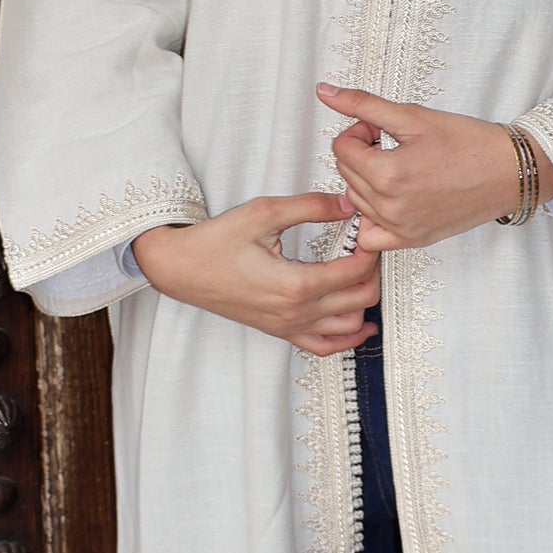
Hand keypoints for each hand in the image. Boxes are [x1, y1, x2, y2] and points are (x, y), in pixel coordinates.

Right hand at [131, 193, 378, 355]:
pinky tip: (360, 323)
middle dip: (372, 271)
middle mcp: (296, 313)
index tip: (365, 230)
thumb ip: (310, 207)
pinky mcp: (281, 332)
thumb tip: (346, 205)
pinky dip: (348, 338)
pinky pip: (326, 347)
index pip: (356, 271)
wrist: (181, 269)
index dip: (370, 248)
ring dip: (365, 301)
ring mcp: (289, 327)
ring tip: (361, 274)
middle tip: (366, 247)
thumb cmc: (216, 242)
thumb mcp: (264, 213)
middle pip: (361, 299)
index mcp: (296, 284)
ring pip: (350, 327)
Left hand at [319, 85, 552, 252]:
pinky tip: (391, 199)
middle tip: (393, 144)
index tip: (381, 128)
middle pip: (346, 174)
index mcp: (388, 175)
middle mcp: (390, 208)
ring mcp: (400, 229)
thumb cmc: (470, 143)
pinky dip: (371, 218)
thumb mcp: (414, 116)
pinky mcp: (412, 240)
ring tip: (399, 167)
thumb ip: (364, 105)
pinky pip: (370, 237)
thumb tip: (326, 92)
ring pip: (356, 201)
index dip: (358, 130)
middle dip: (362, 153)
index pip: (341, 148)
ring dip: (368, 181)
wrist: (509, 172)